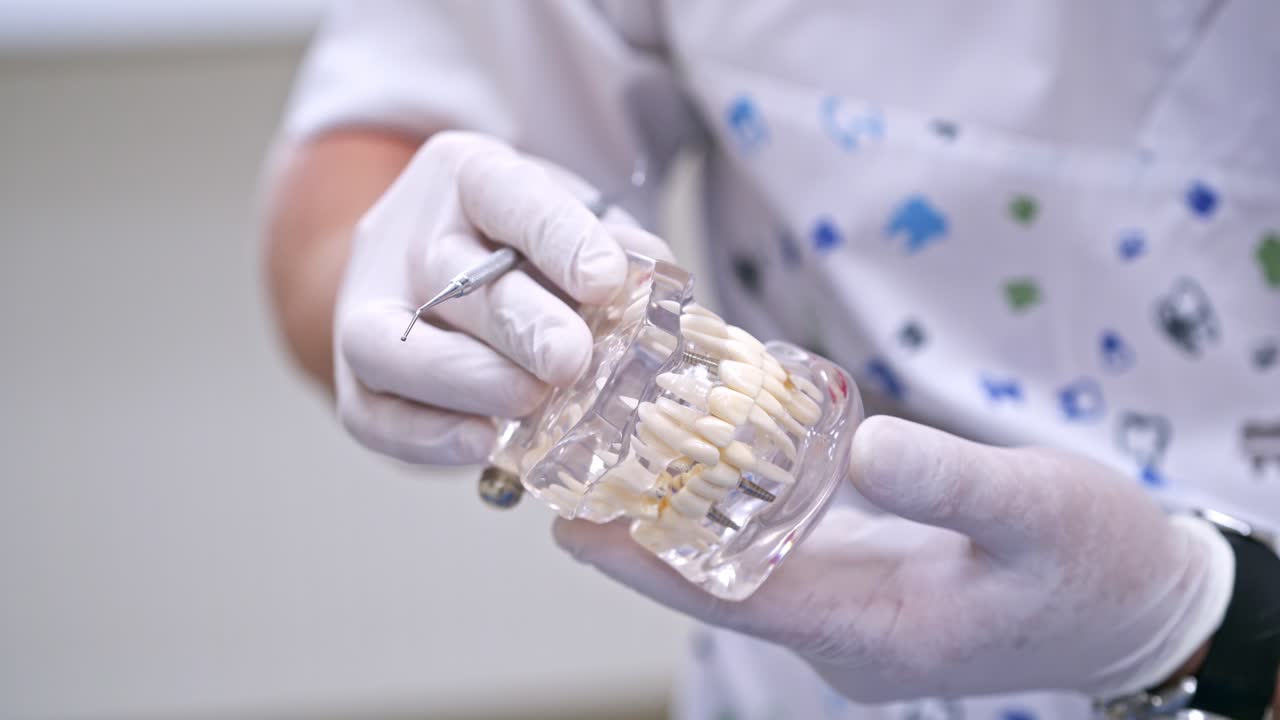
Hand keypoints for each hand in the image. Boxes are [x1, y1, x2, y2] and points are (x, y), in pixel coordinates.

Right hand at [335, 131, 669, 463]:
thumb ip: (615, 246)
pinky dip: (426, 438)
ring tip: (530, 402)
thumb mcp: (576, 220)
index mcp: (465, 175)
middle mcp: (406, 234)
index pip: (506, 194)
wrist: (442, 274)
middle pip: (448, 275)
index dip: (557, 239)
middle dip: (517, 324)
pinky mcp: (354, 380)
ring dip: (467, 380)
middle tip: (570, 360)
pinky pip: (372, 416)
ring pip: (391, 345)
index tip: (606, 281)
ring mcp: (366, 307)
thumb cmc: (526, 247)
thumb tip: (650, 275)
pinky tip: (481, 445)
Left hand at [555, 415, 1234, 701]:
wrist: (1147, 607)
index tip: (574, 528)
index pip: (735, 598)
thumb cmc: (1100, 561)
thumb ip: (950, 480)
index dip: (649, 564)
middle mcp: (850, 633)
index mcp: (878, 626)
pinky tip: (710, 470)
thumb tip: (861, 443)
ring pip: (748, 573)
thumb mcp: (1038, 506)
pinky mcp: (872, 592)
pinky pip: (786, 558)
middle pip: (723, 587)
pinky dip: (741, 519)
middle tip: (573, 479)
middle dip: (646, 541)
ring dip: (686, 527)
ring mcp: (859, 618)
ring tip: (620, 467)